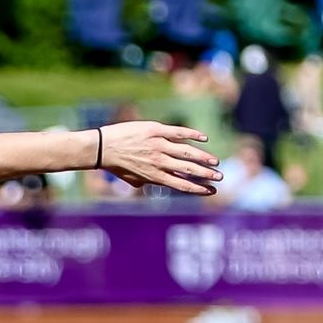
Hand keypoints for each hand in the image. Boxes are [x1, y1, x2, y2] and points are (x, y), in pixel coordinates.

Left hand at [99, 123, 221, 194]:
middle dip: (206, 174)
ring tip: (216, 162)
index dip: (198, 189)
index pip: (181, 185)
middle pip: (188, 170)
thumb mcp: (133, 179)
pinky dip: (193, 135)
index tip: (212, 191)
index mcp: (154, 176)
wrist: (102, 148)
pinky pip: (179, 132)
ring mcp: (158, 146)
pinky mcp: (156, 130)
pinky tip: (204, 139)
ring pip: (187, 153)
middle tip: (220, 176)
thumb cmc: (117, 165)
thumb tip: (161, 186)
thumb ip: (149, 182)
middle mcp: (159, 162)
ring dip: (204, 158)